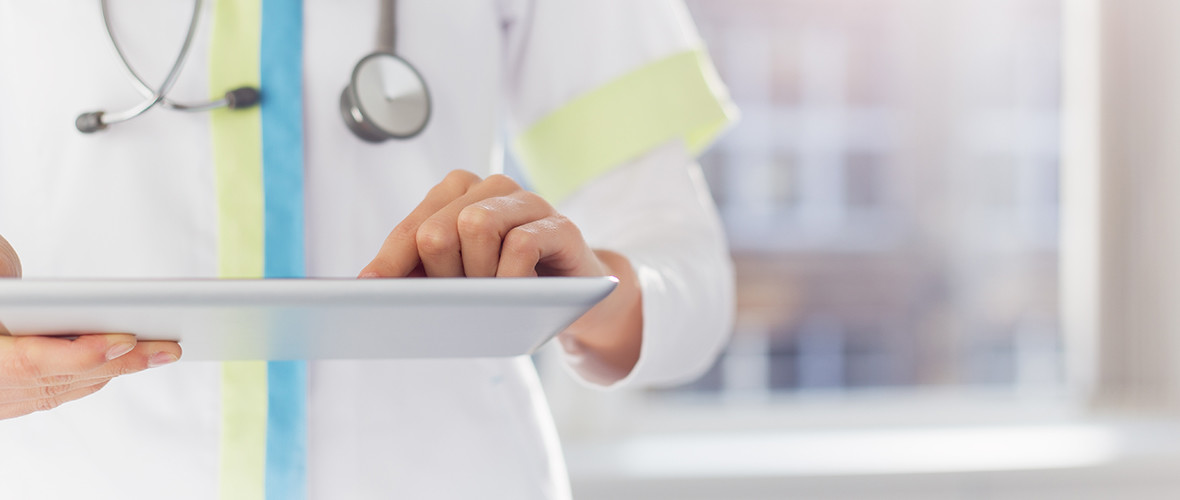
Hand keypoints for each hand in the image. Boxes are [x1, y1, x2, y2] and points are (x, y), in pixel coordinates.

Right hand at [0, 234, 181, 419]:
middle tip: (167, 347)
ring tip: (162, 350)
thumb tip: (58, 286)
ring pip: (61, 388)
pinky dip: (93, 373)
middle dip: (117, 361)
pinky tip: (128, 356)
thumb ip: (6, 271)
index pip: (27, 364)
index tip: (123, 340)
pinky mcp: (6, 398)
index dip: (79, 354)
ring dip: (114, 370)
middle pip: (56, 378)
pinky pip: (55, 390)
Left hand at [359, 171, 642, 379]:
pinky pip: (521, 245)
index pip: (412, 228)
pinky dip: (511, 277)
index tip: (368, 290)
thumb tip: (371, 287)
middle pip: (438, 229)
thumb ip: (422, 276)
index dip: (389, 262)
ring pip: (476, 226)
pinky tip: (516, 294)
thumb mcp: (461, 282)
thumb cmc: (509, 288)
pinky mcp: (561, 224)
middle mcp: (491, 188)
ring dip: (478, 275)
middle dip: (441, 276)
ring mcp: (528, 201)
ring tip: (492, 296)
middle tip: (458, 302)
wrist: (576, 300)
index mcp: (458, 195)